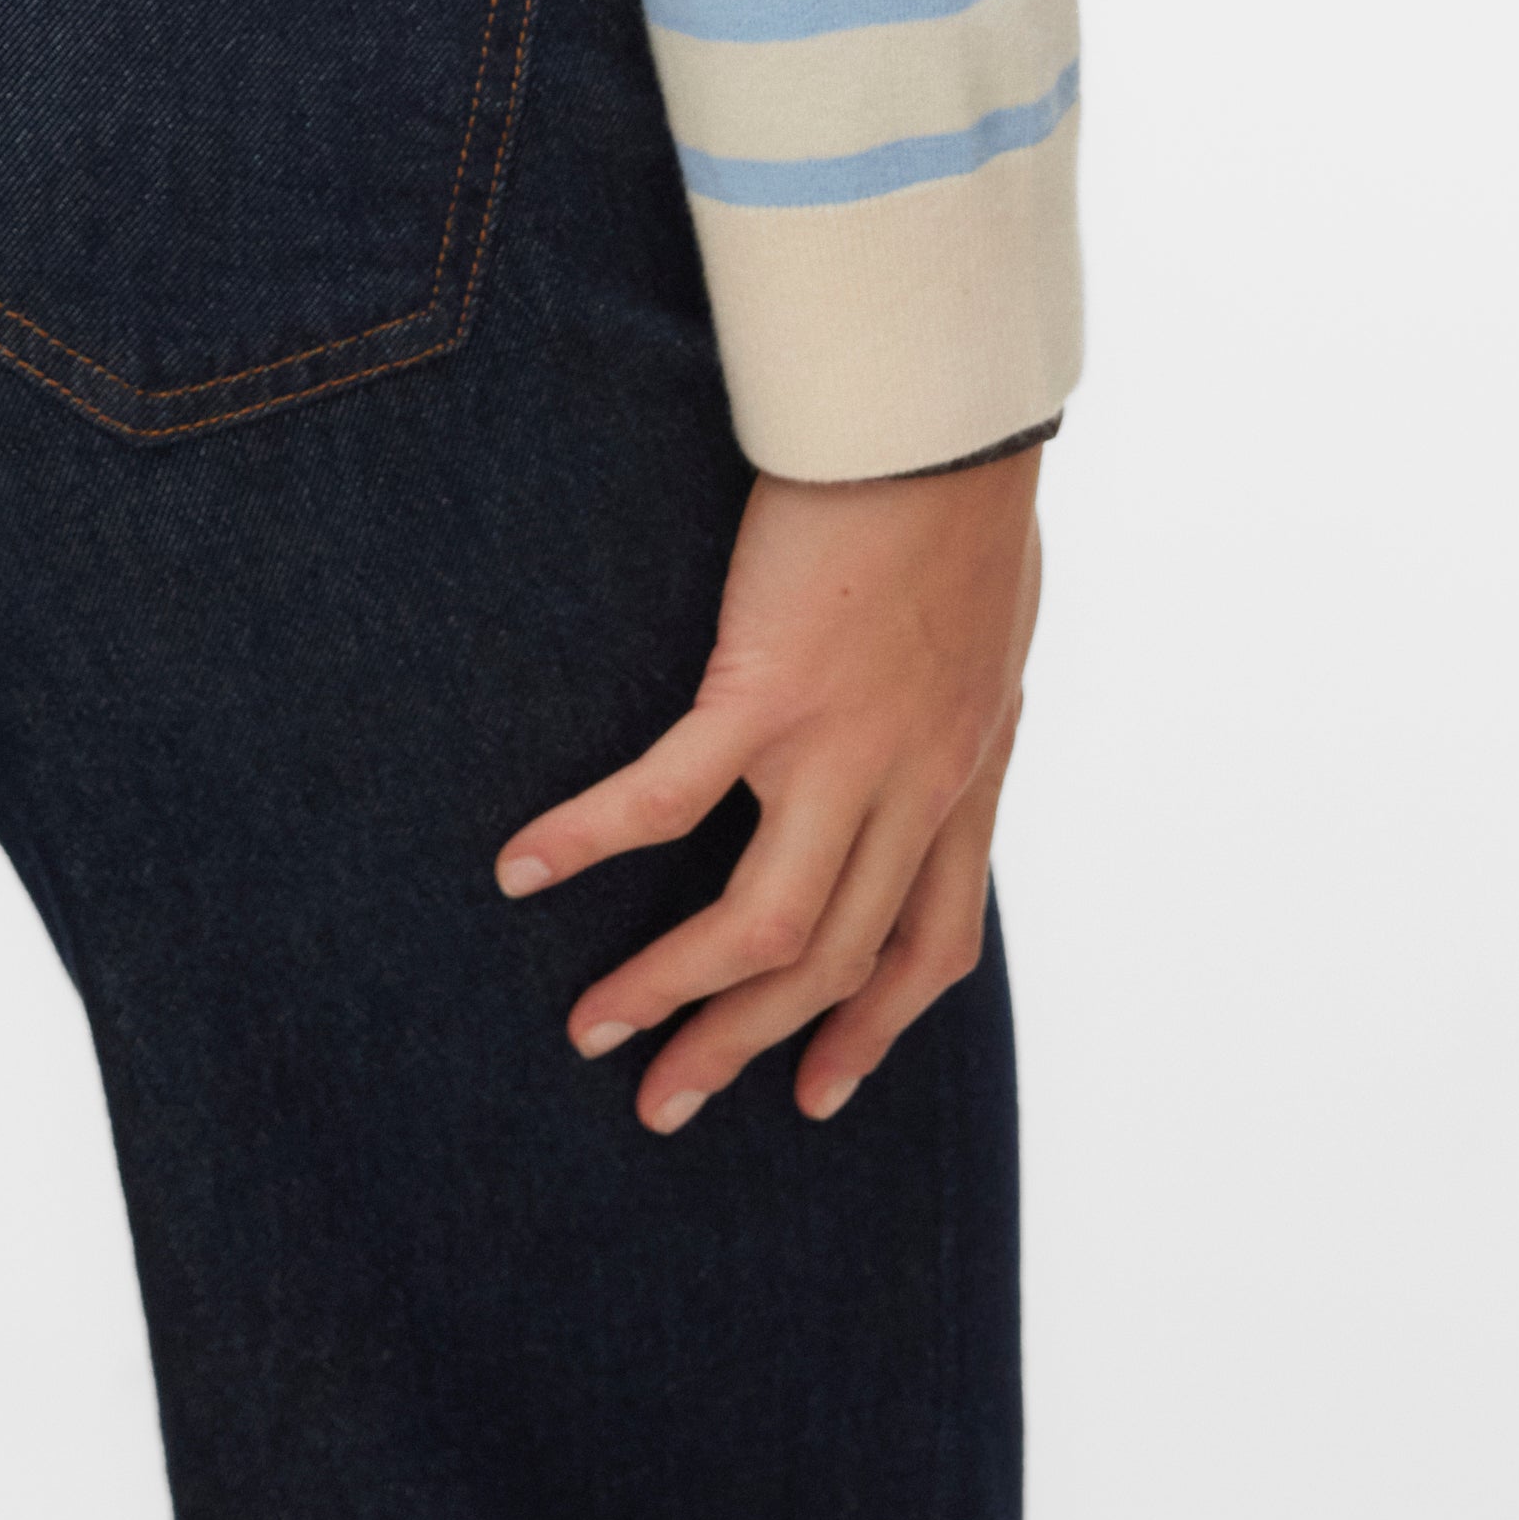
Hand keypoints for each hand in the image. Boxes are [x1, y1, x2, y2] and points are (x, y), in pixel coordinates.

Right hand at [494, 445, 1041, 1131]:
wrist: (947, 417)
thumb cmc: (968, 487)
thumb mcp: (993, 620)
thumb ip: (961, 686)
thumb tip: (941, 695)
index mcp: (965, 771)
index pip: (933, 944)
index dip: (874, 1031)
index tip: (819, 1093)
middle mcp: (913, 785)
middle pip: (834, 963)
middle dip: (749, 1045)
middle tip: (670, 1103)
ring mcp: (844, 748)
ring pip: (764, 925)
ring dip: (676, 992)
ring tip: (596, 1030)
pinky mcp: (770, 689)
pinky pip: (669, 798)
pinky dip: (593, 841)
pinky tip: (524, 867)